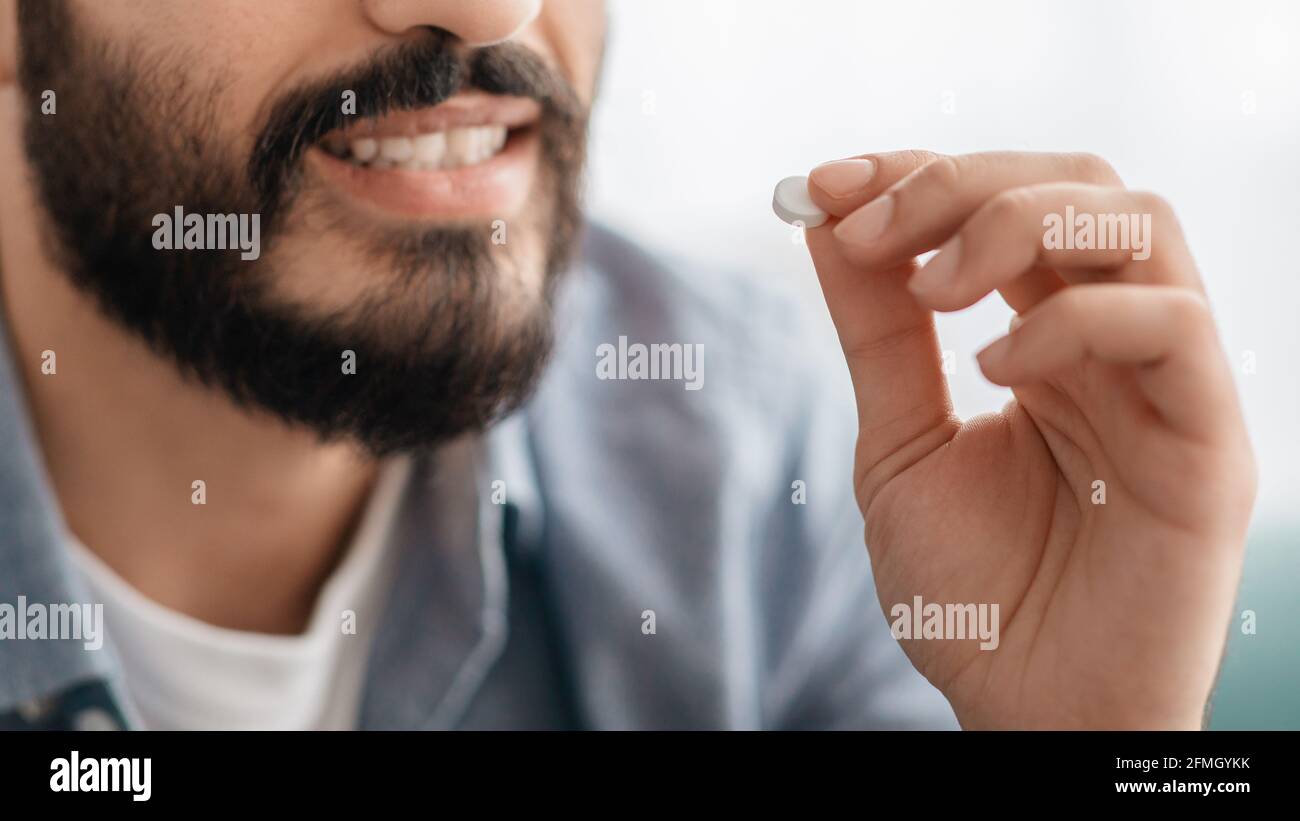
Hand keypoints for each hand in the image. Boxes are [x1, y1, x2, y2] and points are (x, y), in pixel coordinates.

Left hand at [804, 150, 1255, 728]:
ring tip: (931, 287)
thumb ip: (877, 334)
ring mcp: (1168, 383)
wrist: (1024, 710)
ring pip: (1138, 221)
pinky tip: (994, 371)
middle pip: (1075, 183)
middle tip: (870, 229)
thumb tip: (829, 220)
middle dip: (958, 183)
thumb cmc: (973, 594)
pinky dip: (1072, 321)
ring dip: (1015, 223)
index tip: (822, 187)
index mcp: (1047, 339)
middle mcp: (1114, 343)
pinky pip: (1170, 327)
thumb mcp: (899, 443)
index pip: (1005, 202)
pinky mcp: (1210, 439)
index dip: (916, 174)